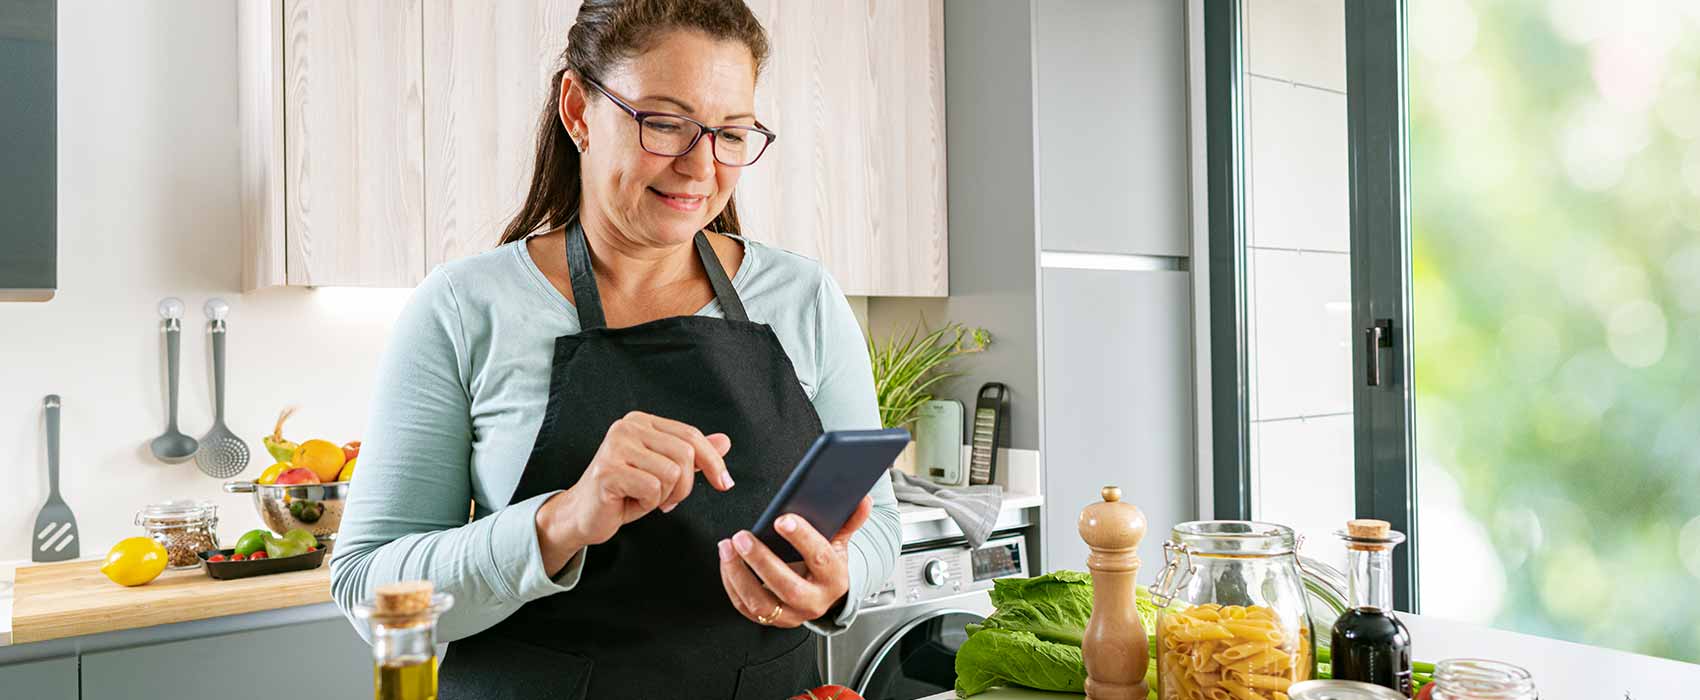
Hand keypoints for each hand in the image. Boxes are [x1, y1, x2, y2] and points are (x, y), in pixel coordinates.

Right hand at [536, 411, 733, 571]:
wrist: (582, 515)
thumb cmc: (623, 493)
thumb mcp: (663, 471)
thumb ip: (691, 455)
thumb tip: (724, 441)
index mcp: (642, 422)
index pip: (691, 435)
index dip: (713, 461)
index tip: (725, 483)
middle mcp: (627, 427)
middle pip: (686, 453)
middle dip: (685, 486)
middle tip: (666, 499)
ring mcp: (616, 447)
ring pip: (672, 473)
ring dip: (665, 496)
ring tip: (645, 498)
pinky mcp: (609, 470)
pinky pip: (653, 488)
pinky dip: (648, 503)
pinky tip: (631, 502)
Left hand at [717, 495, 873, 627]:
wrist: (823, 596)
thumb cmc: (827, 564)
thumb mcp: (840, 543)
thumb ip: (849, 520)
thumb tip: (863, 500)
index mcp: (835, 579)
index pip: (820, 558)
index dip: (802, 538)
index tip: (782, 519)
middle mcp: (814, 601)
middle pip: (787, 586)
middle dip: (762, 560)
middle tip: (742, 537)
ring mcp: (791, 615)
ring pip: (761, 603)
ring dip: (739, 574)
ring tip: (727, 547)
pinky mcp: (770, 620)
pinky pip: (746, 607)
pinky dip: (732, 584)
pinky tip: (726, 562)